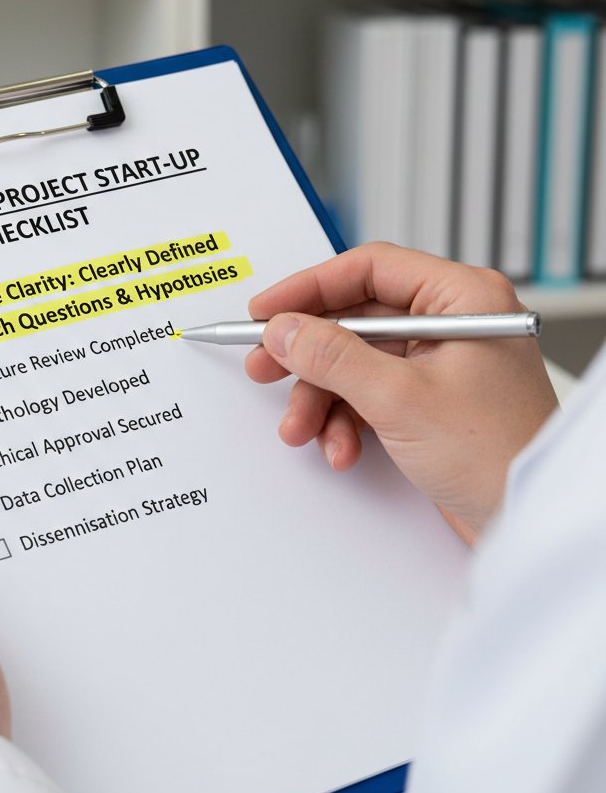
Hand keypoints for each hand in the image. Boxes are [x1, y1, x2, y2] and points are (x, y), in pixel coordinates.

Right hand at [245, 243, 558, 541]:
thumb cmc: (499, 457)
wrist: (526, 523)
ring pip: (353, 362)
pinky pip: (367, 394)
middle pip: (354, 319)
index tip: (266, 311)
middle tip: (265, 367)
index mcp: (462, 299)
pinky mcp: (426, 401)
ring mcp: (438, 363)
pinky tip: (340, 449)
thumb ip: (332, 357)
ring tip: (302, 429)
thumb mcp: (399, 399)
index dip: (309, 288)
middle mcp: (451, 323)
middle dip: (308, 355)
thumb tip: (284, 330)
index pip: (370, 269)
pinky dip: (344, 421)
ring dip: (321, 399)